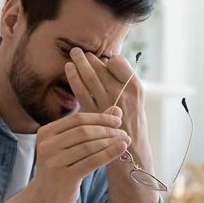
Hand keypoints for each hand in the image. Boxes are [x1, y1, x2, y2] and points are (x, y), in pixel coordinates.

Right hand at [25, 109, 130, 202]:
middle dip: (107, 130)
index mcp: (46, 132)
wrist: (44, 200)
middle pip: (84, 131)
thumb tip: (116, 110)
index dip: (100, 118)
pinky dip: (109, 153)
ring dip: (110, 142)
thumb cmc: (60, 169)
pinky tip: (122, 149)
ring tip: (125, 141)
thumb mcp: (70, 146)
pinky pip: (92, 161)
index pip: (77, 119)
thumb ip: (90, 127)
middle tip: (123, 132)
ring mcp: (54, 161)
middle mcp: (47, 145)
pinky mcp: (64, 177)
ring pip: (89, 146)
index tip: (117, 121)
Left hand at [65, 48, 152, 173]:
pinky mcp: (94, 113)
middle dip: (89, 58)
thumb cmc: (131, 124)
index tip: (101, 59)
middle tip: (78, 50)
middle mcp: (122, 93)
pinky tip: (68, 69)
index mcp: (135, 87)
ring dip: (80, 63)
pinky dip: (74, 78)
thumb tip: (104, 64)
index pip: (118, 63)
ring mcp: (108, 103)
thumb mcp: (134, 101)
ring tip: (73, 54)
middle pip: (102, 68)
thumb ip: (122, 84)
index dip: (107, 59)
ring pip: (91, 77)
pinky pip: (82, 91)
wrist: (131, 152)